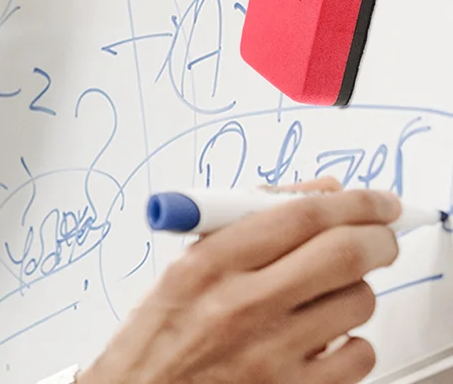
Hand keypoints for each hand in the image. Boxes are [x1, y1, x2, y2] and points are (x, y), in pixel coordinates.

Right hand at [79, 186, 399, 383]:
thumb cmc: (165, 331)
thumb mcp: (190, 264)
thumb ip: (251, 221)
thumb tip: (322, 193)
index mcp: (211, 262)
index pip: (300, 215)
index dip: (353, 202)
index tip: (377, 200)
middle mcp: (242, 305)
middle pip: (343, 254)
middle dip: (378, 238)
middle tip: (382, 235)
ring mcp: (272, 354)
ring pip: (358, 302)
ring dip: (356, 289)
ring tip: (331, 290)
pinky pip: (359, 355)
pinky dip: (352, 340)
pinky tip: (325, 334)